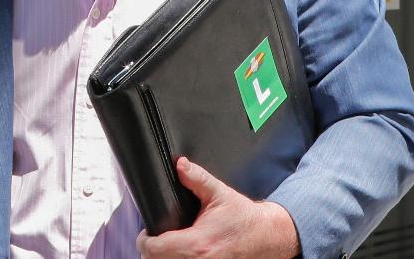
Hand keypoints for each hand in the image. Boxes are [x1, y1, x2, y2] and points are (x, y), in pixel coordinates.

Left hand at [135, 157, 299, 258]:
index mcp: (198, 242)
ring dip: (163, 258)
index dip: (145, 240)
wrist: (269, 237)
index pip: (155, 249)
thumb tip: (180, 164)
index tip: (146, 233)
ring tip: (164, 247)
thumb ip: (197, 178)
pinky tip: (178, 253)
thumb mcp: (220, 194)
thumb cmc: (244, 218)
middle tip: (154, 238)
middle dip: (152, 250)